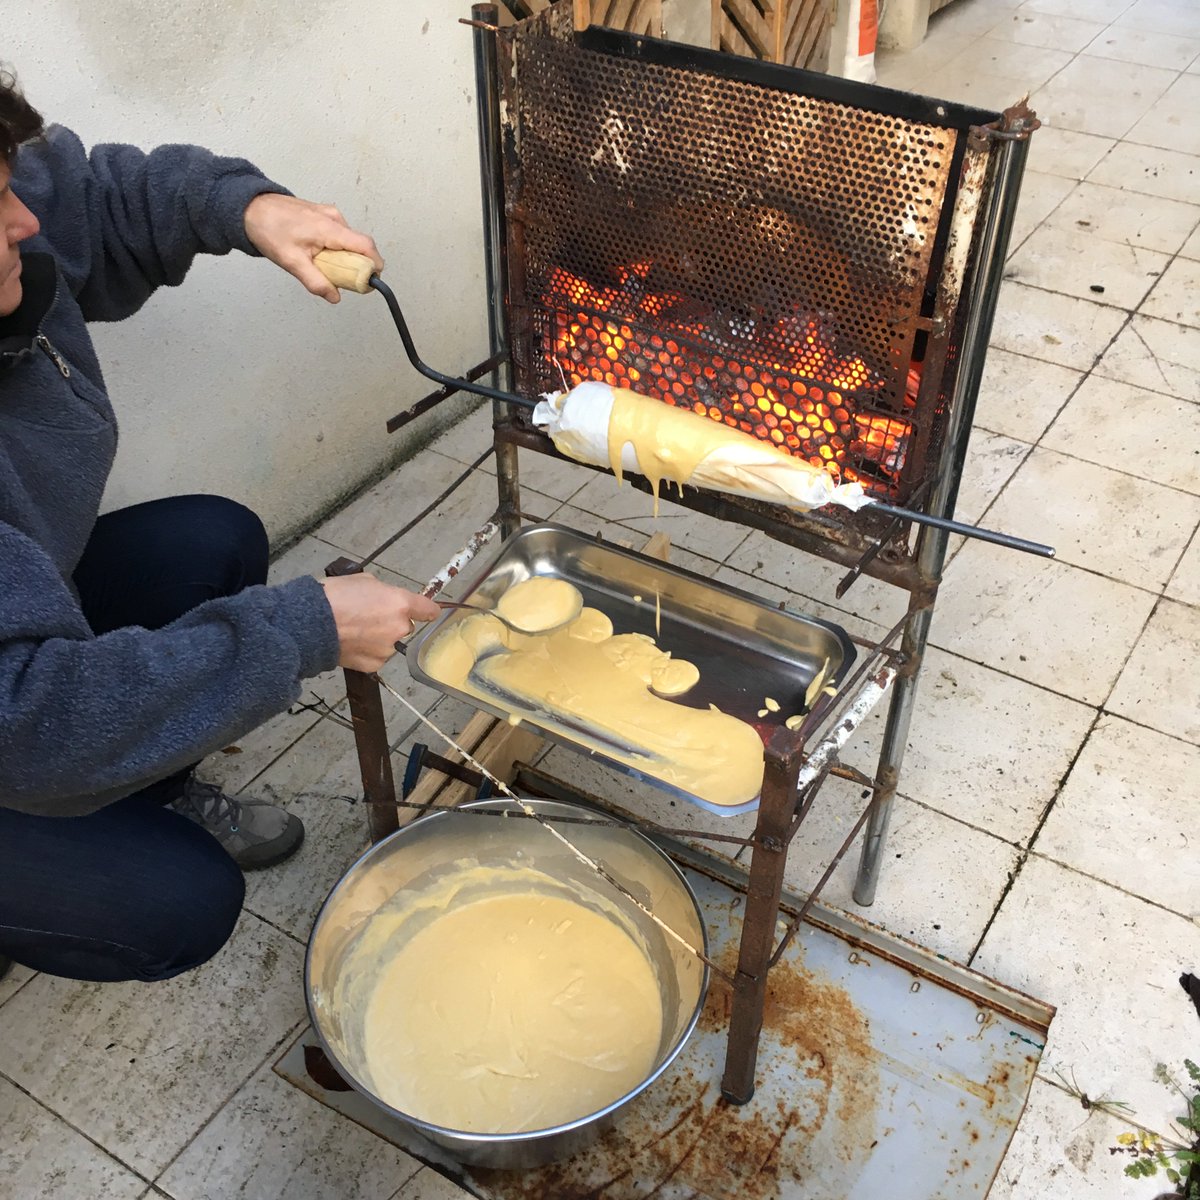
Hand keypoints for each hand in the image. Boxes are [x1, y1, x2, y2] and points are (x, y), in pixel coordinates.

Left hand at [243, 193, 383, 303]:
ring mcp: (329, 214)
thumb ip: (316, 281)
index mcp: (330, 228)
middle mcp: (334, 218)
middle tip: (338, 278)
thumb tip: (334, 296)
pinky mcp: (323, 214)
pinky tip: (316, 253)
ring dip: (342, 257)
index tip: (370, 281)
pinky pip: (338, 235)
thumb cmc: (269, 229)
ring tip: (321, 264)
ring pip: (348, 242)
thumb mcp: (292, 262)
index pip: (366, 246)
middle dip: (355, 265)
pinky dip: (334, 248)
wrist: (250, 208)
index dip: (374, 265)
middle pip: (359, 246)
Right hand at [320, 574, 439, 672]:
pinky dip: (367, 652)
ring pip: (390, 643)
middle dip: (392, 622)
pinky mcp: (374, 664)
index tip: (427, 611)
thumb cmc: (334, 596)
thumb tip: (387, 600)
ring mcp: (387, 649)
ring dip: (379, 638)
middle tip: (368, 616)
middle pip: (405, 626)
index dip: (427, 610)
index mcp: (400, 604)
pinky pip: (377, 656)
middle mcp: (399, 628)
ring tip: (354, 630)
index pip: (429, 610)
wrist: (311, 624)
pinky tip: (351, 643)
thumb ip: (384, 592)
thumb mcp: (364, 581)